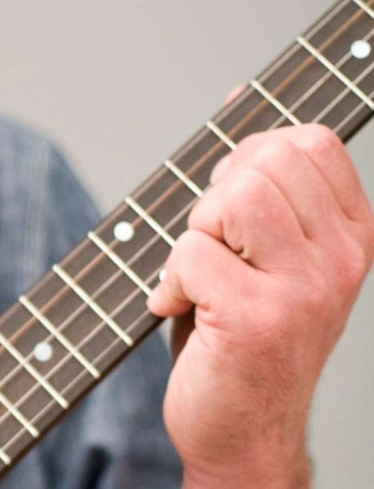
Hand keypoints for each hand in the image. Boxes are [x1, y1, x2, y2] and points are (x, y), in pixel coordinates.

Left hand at [147, 120, 373, 488]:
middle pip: (261, 162)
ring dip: (195, 236)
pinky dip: (169, 281)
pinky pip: (189, 252)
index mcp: (352, 234)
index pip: (306, 142)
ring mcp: (307, 289)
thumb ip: (257, 175)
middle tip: (219, 254)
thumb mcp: (262, 245)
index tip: (238, 215)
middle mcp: (343, 259)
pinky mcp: (258, 317)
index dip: (250, 163)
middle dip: (215, 200)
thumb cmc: (240, 329)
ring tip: (207, 279)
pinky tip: (186, 311)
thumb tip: (237, 94)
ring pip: (228, 199)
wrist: (241, 428)